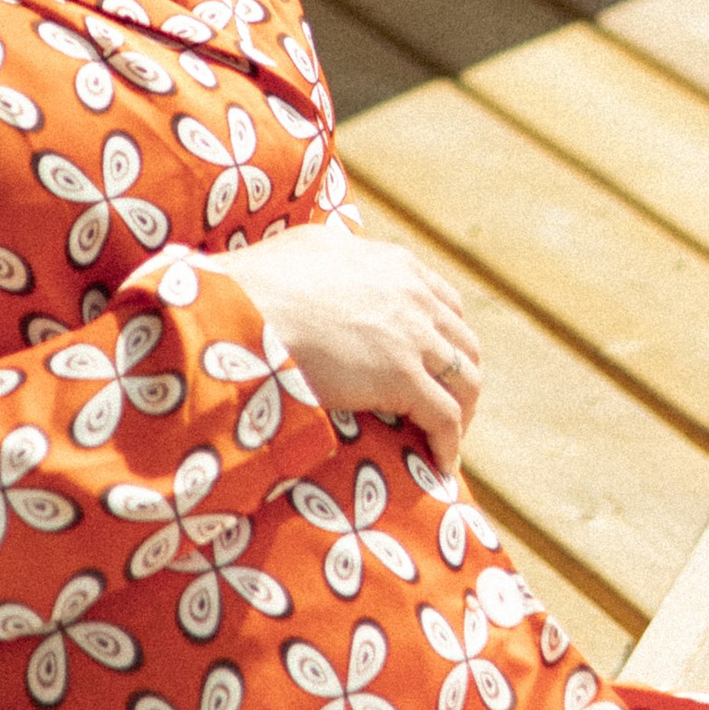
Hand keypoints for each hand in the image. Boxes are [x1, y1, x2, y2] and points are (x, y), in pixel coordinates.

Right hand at [227, 214, 484, 474]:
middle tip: (447, 408)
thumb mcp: (312, 246)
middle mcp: (415, 295)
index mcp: (397, 265)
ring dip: (462, 413)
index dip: (447, 340)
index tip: (437, 366)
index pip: (447, 305)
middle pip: (464, 344)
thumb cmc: (260, 281)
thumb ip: (340, 250)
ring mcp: (412, 335)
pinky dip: (448, 442)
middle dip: (460, 379)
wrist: (243, 307)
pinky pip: (443, 417)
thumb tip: (340, 248)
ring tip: (448, 439)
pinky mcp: (401, 376)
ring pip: (465, 381)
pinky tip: (441, 463)